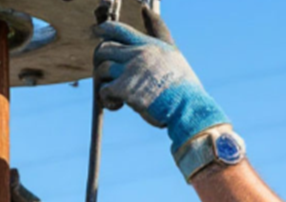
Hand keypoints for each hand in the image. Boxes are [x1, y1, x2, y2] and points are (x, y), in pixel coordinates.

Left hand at [93, 7, 228, 153]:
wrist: (187, 107)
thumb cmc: (181, 83)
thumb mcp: (171, 51)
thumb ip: (157, 30)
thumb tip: (145, 8)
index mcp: (147, 44)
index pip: (118, 29)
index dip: (104, 30)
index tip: (97, 34)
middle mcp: (137, 54)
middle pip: (103, 49)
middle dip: (100, 62)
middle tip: (107, 75)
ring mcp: (130, 71)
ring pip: (101, 69)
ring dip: (103, 83)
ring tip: (115, 94)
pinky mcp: (125, 89)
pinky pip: (104, 91)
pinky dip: (107, 100)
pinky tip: (118, 105)